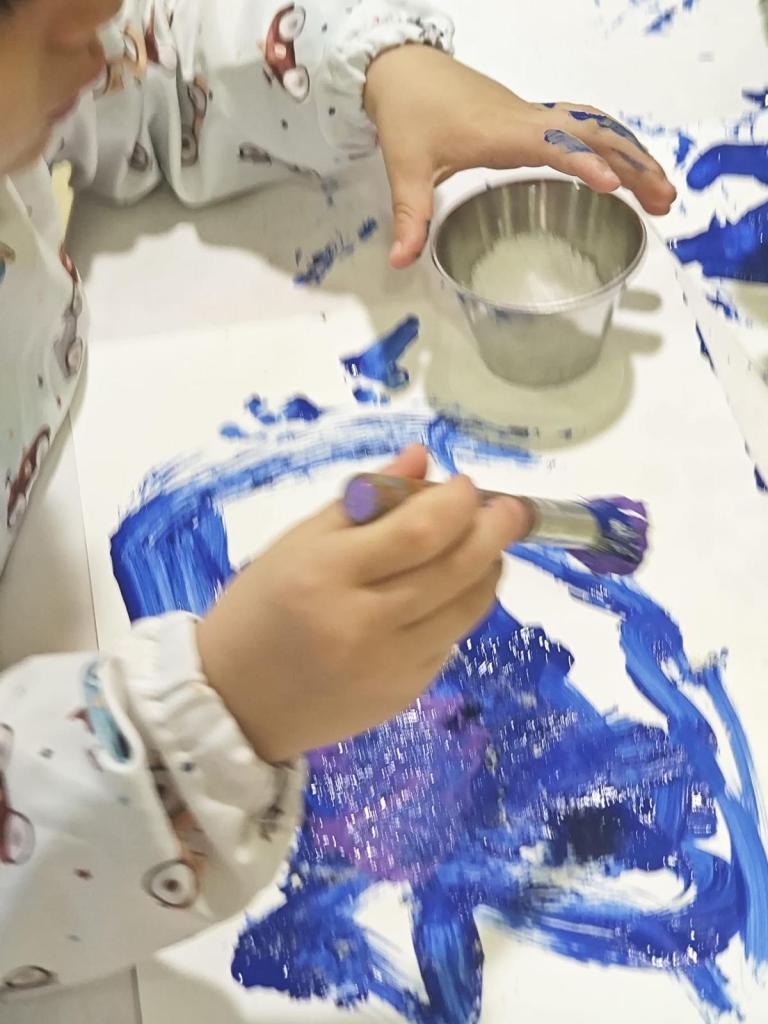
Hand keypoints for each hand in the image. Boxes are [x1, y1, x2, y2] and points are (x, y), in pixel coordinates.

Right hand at [196, 446, 528, 762]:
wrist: (232, 704)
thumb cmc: (257, 610)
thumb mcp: (296, 543)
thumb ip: (363, 499)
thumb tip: (421, 458)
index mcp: (325, 574)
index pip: (418, 532)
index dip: (456, 503)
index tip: (465, 484)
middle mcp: (363, 624)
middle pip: (455, 570)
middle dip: (494, 531)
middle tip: (510, 508)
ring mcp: (389, 666)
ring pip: (467, 609)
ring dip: (487, 570)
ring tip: (485, 546)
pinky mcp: (404, 694)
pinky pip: (450, 641)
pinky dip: (460, 608)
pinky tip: (447, 591)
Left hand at [364, 45, 676, 268]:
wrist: (403, 68)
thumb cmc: (408, 114)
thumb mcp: (406, 169)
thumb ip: (410, 216)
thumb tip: (399, 262)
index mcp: (501, 133)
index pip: (554, 145)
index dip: (584, 164)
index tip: (613, 186)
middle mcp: (527, 120)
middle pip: (594, 134)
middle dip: (634, 165)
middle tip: (665, 202)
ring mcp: (532, 116)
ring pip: (596, 128)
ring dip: (633, 155)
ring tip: (661, 194)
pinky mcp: (531, 119)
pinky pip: (584, 126)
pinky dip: (613, 144)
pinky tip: (627, 168)